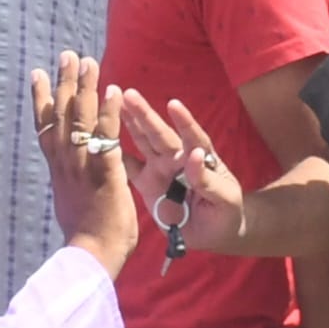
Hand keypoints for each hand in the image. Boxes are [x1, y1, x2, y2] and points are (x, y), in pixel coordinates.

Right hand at [30, 50, 136, 274]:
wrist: (91, 256)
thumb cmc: (86, 236)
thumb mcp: (70, 201)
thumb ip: (69, 182)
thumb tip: (66, 175)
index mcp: (58, 169)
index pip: (46, 126)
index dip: (42, 99)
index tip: (38, 73)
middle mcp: (65, 163)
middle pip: (60, 114)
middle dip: (63, 82)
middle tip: (66, 55)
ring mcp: (83, 167)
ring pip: (80, 119)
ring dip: (84, 88)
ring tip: (87, 61)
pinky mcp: (104, 173)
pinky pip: (107, 136)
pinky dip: (109, 112)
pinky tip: (113, 90)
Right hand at [119, 89, 247, 251]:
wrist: (213, 234)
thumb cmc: (226, 212)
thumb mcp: (225, 198)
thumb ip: (208, 180)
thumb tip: (193, 155)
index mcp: (201, 158)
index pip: (193, 137)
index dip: (184, 122)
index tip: (173, 106)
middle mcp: (178, 158)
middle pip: (161, 134)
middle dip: (145, 115)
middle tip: (128, 94)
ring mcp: (161, 169)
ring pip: (143, 142)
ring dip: (130, 124)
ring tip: (116, 103)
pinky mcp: (147, 184)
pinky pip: (129, 169)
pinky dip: (116, 157)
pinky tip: (102, 142)